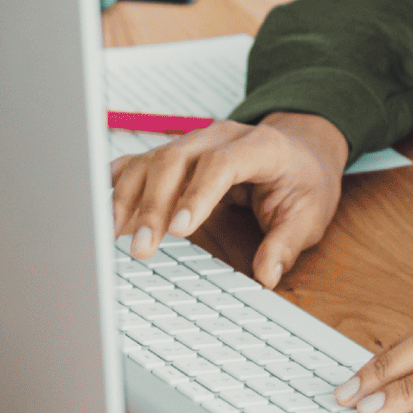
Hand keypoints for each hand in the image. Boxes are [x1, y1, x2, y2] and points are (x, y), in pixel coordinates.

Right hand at [110, 111, 349, 287]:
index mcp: (259, 147)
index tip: (179, 230)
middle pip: (175, 160)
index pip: (220, 164)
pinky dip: (118, 184)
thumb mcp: (310, 213)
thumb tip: (267, 276)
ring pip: (151, 160)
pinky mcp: (175, 153)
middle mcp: (220, 137)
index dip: (196, 194)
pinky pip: (139, 162)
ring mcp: (194, 141)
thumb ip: (286, 244)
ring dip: (128, 197)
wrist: (300, 148)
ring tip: (111, 235)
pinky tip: (102, 210)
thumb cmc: (303, 180)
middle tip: (140, 249)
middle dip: (153, 205)